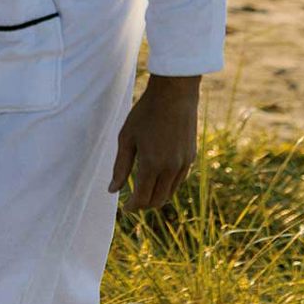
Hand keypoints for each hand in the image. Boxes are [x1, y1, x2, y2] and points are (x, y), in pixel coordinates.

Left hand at [109, 74, 200, 210]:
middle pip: (157, 200)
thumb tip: (112, 190)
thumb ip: (120, 166)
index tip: (124, 208)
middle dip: (144, 204)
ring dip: (156, 196)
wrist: (175, 95)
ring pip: (170, 192)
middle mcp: (171, 169)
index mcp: (152, 164)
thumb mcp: (126, 137)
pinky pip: (179, 180)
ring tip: (143, 191)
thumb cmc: (145, 113)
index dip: (132, 206)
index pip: (143, 198)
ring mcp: (184, 164)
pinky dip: (167, 185)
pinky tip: (158, 178)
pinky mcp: (191, 158)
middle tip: (132, 202)